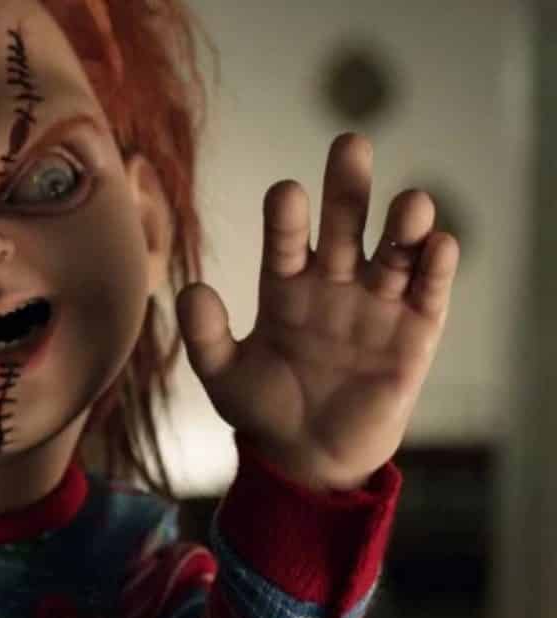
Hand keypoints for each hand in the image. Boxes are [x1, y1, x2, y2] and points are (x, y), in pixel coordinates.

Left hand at [175, 133, 459, 491]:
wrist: (308, 458)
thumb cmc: (263, 411)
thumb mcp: (225, 376)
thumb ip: (206, 336)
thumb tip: (191, 290)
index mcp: (284, 286)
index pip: (285, 239)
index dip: (287, 217)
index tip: (286, 192)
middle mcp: (332, 284)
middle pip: (343, 225)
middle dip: (348, 188)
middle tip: (351, 145)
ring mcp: (375, 305)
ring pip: (393, 252)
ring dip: (404, 225)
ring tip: (410, 203)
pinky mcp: (414, 334)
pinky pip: (428, 293)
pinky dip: (436, 268)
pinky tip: (439, 244)